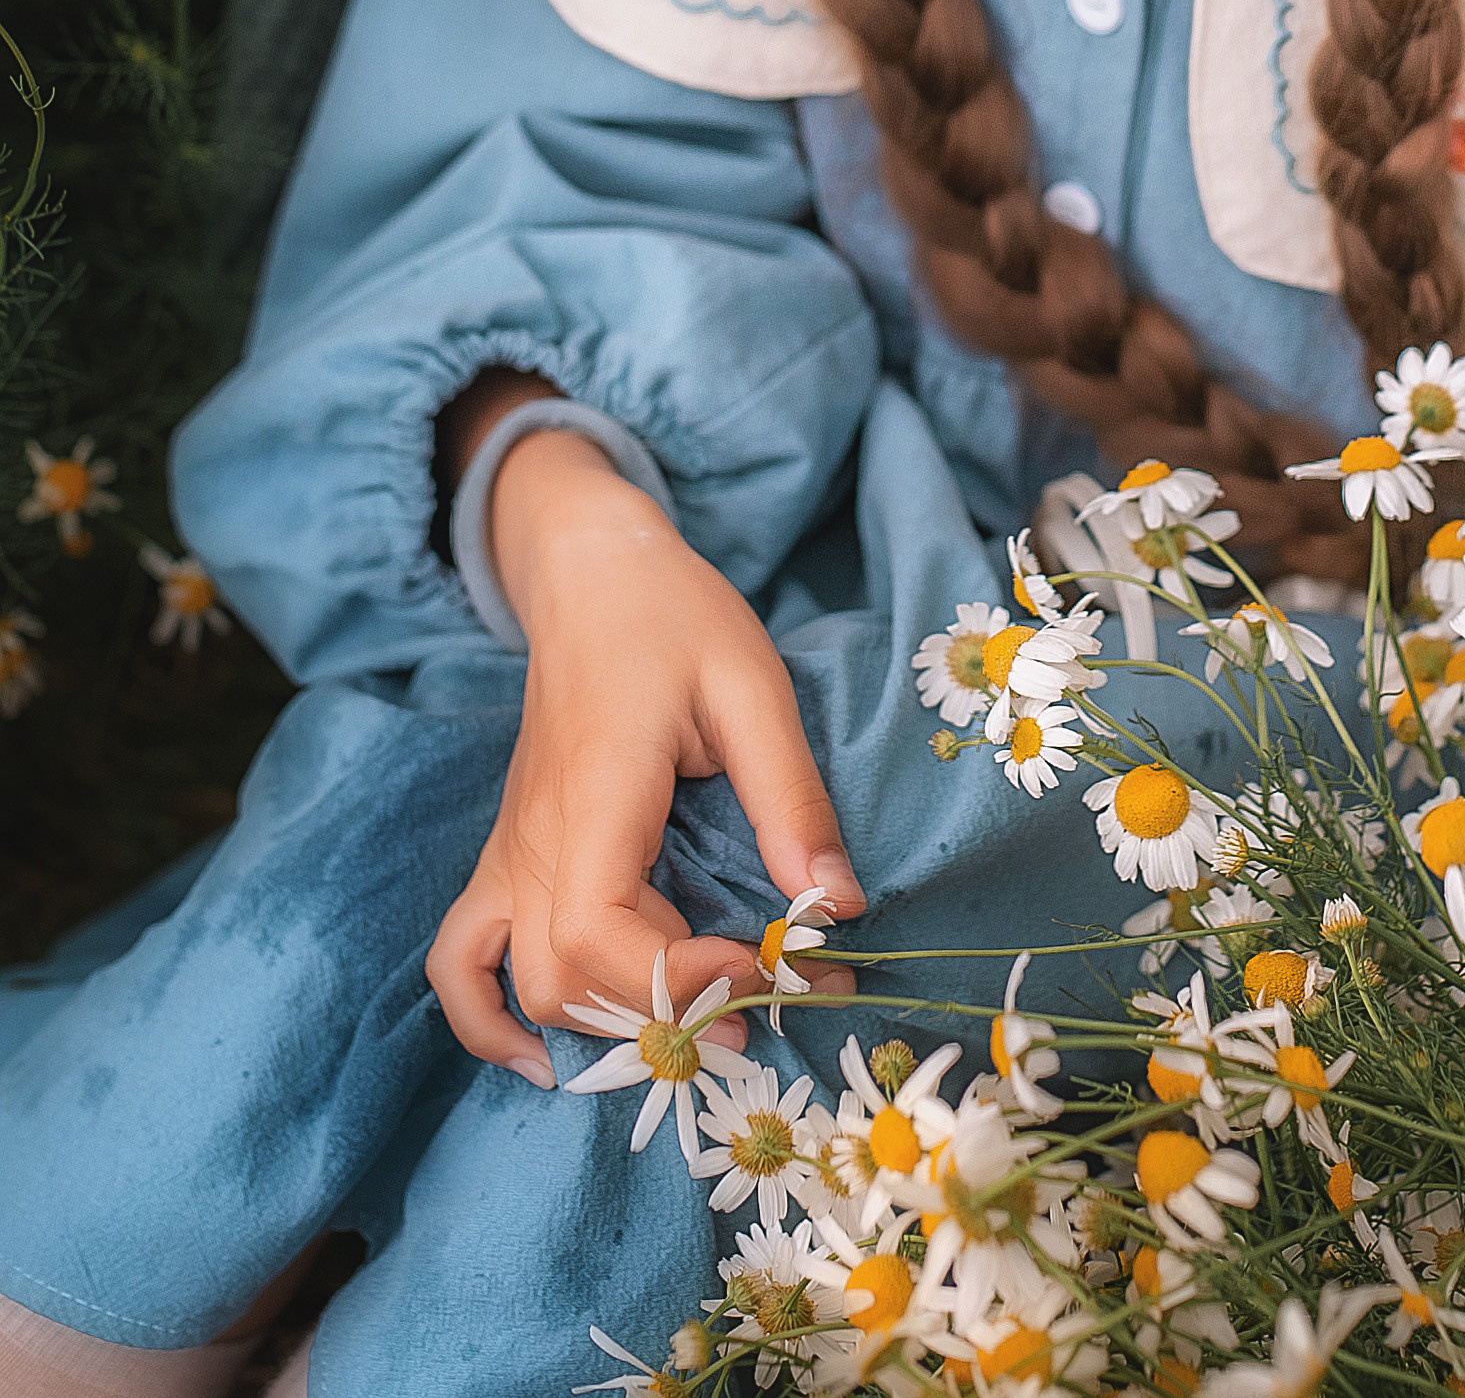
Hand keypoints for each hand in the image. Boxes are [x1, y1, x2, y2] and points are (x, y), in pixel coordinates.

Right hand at [425, 428, 862, 1083]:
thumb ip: (791, 798)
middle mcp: (536, 839)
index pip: (600, 933)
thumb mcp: (753, 687)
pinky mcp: (506, 858)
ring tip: (693, 1022)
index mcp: (596, 794)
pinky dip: (485, 1022)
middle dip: (665, 1013)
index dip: (678, 978)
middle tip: (760, 1002)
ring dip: (605, 1024)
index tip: (763, 969)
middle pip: (564, 978)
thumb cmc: (674, 619)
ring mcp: (510, 854)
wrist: (590, 575)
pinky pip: (459, 961)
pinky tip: (543, 1057)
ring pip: (522, 984)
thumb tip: (836, 906)